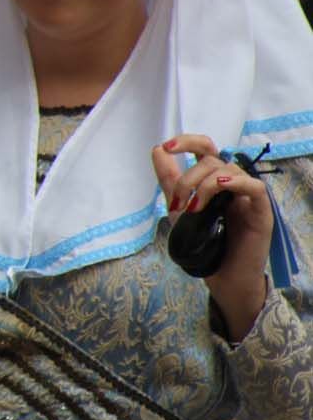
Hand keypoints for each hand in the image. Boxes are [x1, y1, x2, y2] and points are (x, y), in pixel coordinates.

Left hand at [153, 134, 273, 340]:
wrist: (220, 277)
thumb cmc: (203, 242)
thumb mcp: (180, 208)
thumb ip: (170, 180)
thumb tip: (157, 149)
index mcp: (213, 180)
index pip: (206, 148)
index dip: (188, 142)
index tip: (167, 147)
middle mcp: (233, 184)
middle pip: (212, 160)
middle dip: (187, 179)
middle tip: (178, 203)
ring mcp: (248, 197)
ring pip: (229, 170)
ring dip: (203, 185)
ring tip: (193, 208)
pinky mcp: (262, 212)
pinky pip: (255, 187)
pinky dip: (236, 182)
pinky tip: (221, 187)